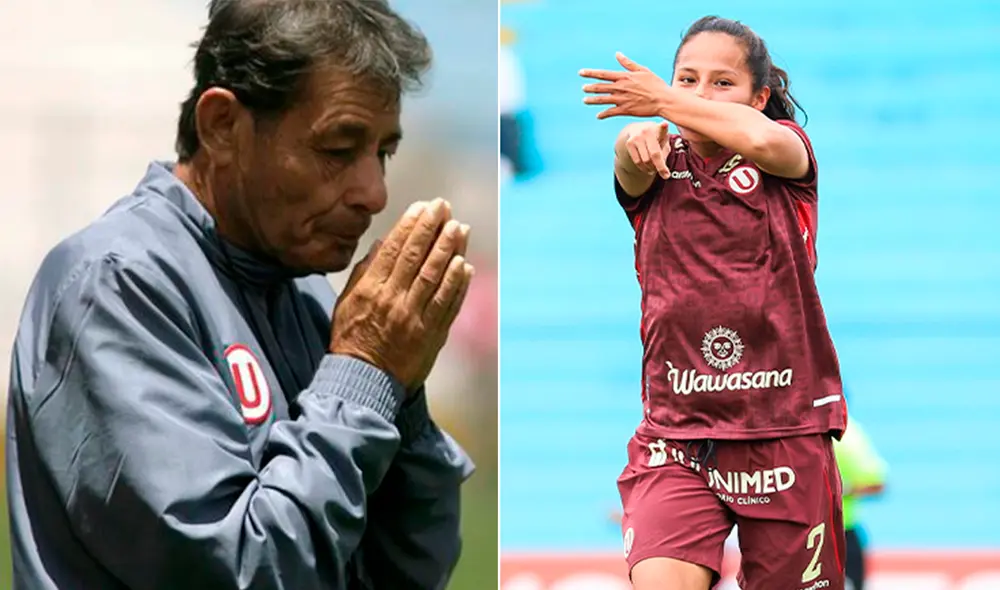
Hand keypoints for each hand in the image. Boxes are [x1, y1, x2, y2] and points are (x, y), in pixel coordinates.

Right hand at [331, 199, 474, 391]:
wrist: (363, 381)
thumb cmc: (351, 338)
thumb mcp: (346, 302)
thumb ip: (364, 272)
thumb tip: (383, 244)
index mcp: (371, 291)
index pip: (395, 250)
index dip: (411, 225)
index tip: (423, 207)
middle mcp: (394, 301)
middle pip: (418, 258)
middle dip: (433, 229)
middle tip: (444, 207)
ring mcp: (415, 318)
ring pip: (437, 278)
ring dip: (450, 251)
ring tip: (460, 229)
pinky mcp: (431, 335)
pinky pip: (449, 305)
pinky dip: (458, 285)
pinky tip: (465, 266)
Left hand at [580, 53, 671, 119]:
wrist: (663, 100)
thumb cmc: (655, 84)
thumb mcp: (643, 70)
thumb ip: (628, 64)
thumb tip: (617, 54)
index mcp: (624, 77)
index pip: (603, 74)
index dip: (590, 73)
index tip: (581, 73)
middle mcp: (621, 88)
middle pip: (600, 87)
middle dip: (590, 87)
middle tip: (583, 88)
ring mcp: (622, 100)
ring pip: (602, 100)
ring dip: (592, 100)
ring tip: (584, 100)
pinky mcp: (625, 110)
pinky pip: (610, 112)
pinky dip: (603, 114)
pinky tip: (598, 115)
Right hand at [623, 121, 670, 178]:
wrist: (637, 130)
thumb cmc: (656, 137)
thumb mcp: (664, 141)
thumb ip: (664, 152)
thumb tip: (661, 167)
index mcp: (659, 129)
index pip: (662, 128)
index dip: (663, 127)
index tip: (664, 124)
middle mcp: (647, 131)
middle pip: (654, 155)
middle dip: (660, 167)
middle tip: (664, 174)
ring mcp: (636, 137)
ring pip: (645, 160)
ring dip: (651, 168)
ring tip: (655, 170)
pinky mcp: (629, 143)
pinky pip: (637, 161)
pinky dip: (643, 168)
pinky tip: (648, 168)